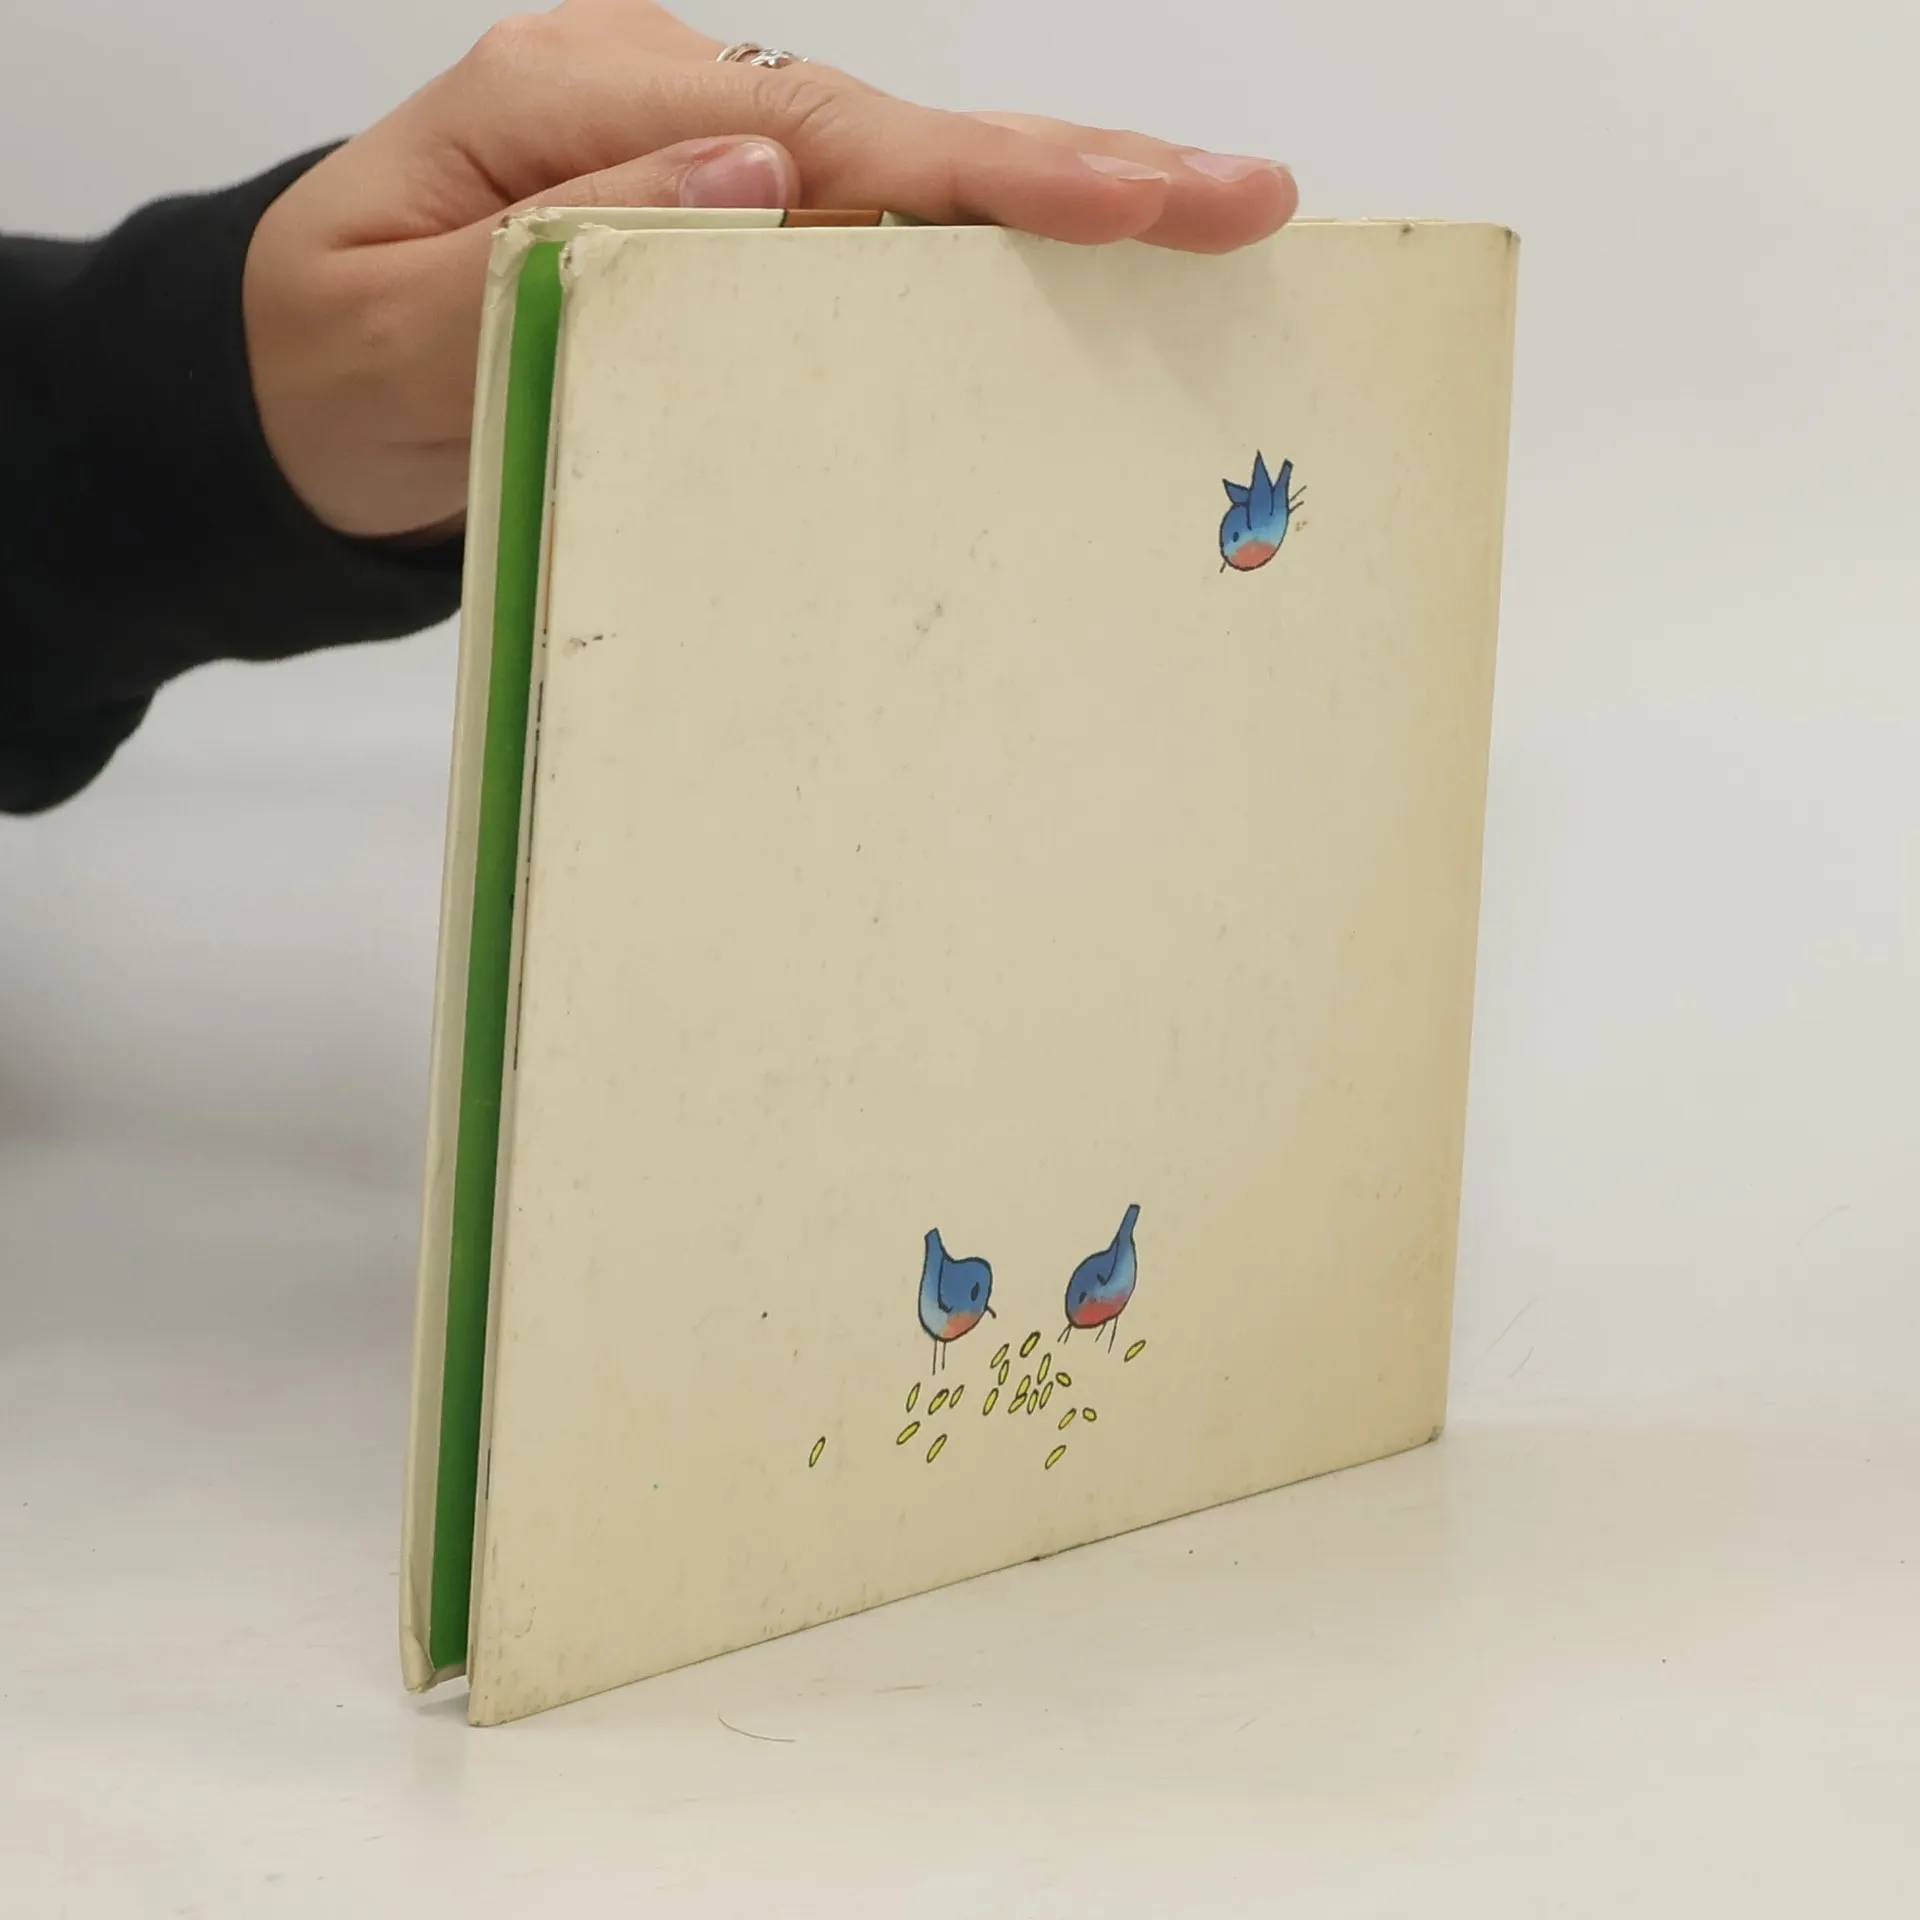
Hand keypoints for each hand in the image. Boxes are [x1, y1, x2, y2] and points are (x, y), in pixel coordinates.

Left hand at [243, 0, 1297, 540]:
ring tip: (1207, 221)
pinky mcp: (718, 233)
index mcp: (577, 102)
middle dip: (1074, 164)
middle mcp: (658, 109)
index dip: (976, 168)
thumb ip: (564, 243)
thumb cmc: (329, 371)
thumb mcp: (400, 322)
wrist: (277, 400)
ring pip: (902, 176)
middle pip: (895, 131)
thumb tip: (756, 175)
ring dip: (1058, 197)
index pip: (815, 131)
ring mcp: (695, 165)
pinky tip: (1082, 263)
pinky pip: (867, 237)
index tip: (1124, 200)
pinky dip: (983, 250)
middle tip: (1241, 199)